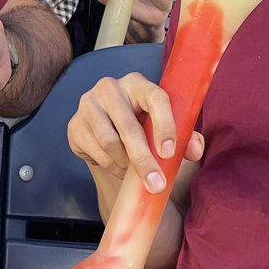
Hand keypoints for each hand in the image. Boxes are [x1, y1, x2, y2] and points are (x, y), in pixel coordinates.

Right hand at [68, 73, 202, 192]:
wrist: (110, 136)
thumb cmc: (144, 129)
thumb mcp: (166, 131)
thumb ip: (187, 138)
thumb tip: (194, 150)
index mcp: (138, 83)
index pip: (155, 97)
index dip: (165, 125)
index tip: (170, 153)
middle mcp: (110, 88)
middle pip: (128, 126)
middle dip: (144, 159)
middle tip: (156, 184)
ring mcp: (88, 104)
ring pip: (109, 142)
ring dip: (125, 163)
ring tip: (134, 171)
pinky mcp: (74, 125)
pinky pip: (95, 152)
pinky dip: (111, 165)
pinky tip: (119, 166)